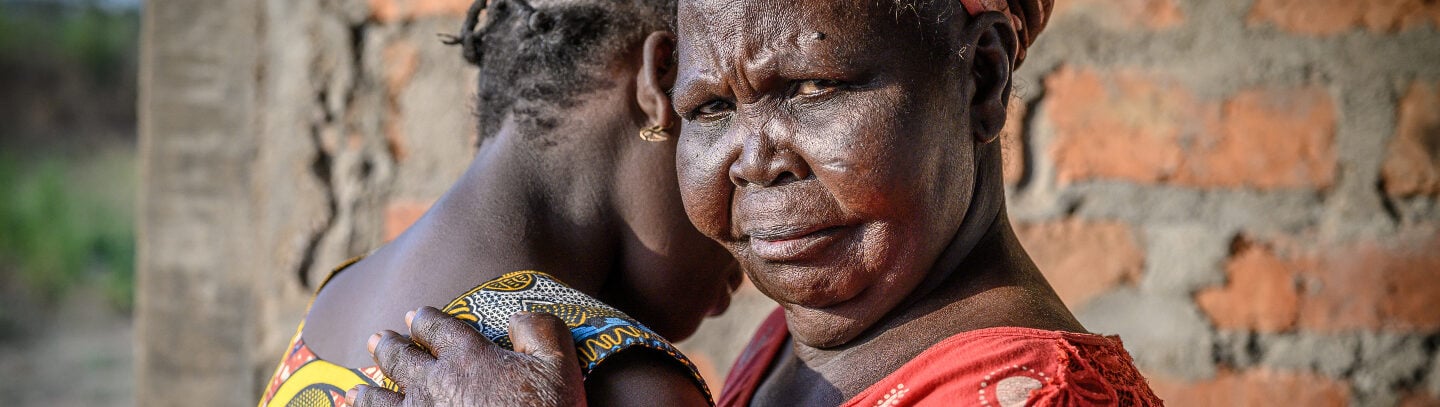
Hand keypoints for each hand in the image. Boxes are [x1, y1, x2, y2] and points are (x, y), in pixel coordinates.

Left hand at [347, 306, 586, 406]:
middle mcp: (432, 382)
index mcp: (466, 356)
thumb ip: (540, 330)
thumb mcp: (559, 366)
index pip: (436, 327)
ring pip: (378, 398)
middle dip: (388, 346)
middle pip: (399, 358)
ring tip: (356, 388)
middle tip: (378, 339)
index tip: (415, 316)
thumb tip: (517, 318)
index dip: (423, 319)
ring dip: (366, 390)